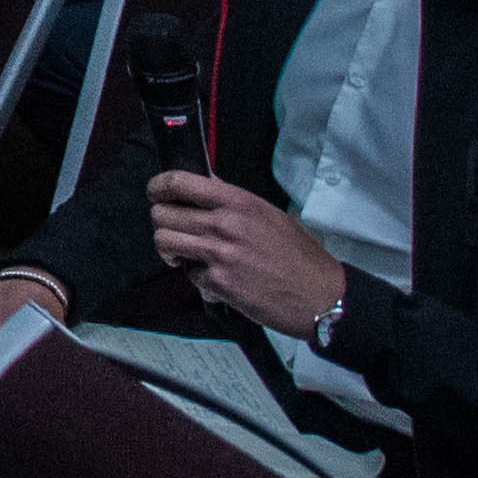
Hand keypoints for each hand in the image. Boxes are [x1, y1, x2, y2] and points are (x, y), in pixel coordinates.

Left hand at [150, 170, 345, 338]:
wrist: (320, 295)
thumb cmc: (298, 254)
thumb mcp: (268, 215)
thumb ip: (232, 201)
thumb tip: (204, 186)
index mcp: (238, 201)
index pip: (180, 182)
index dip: (159, 187)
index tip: (156, 194)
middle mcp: (225, 223)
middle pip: (162, 215)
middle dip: (163, 223)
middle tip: (176, 231)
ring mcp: (220, 254)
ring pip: (164, 242)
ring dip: (169, 249)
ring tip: (184, 254)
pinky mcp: (219, 283)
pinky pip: (188, 274)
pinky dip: (196, 276)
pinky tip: (215, 277)